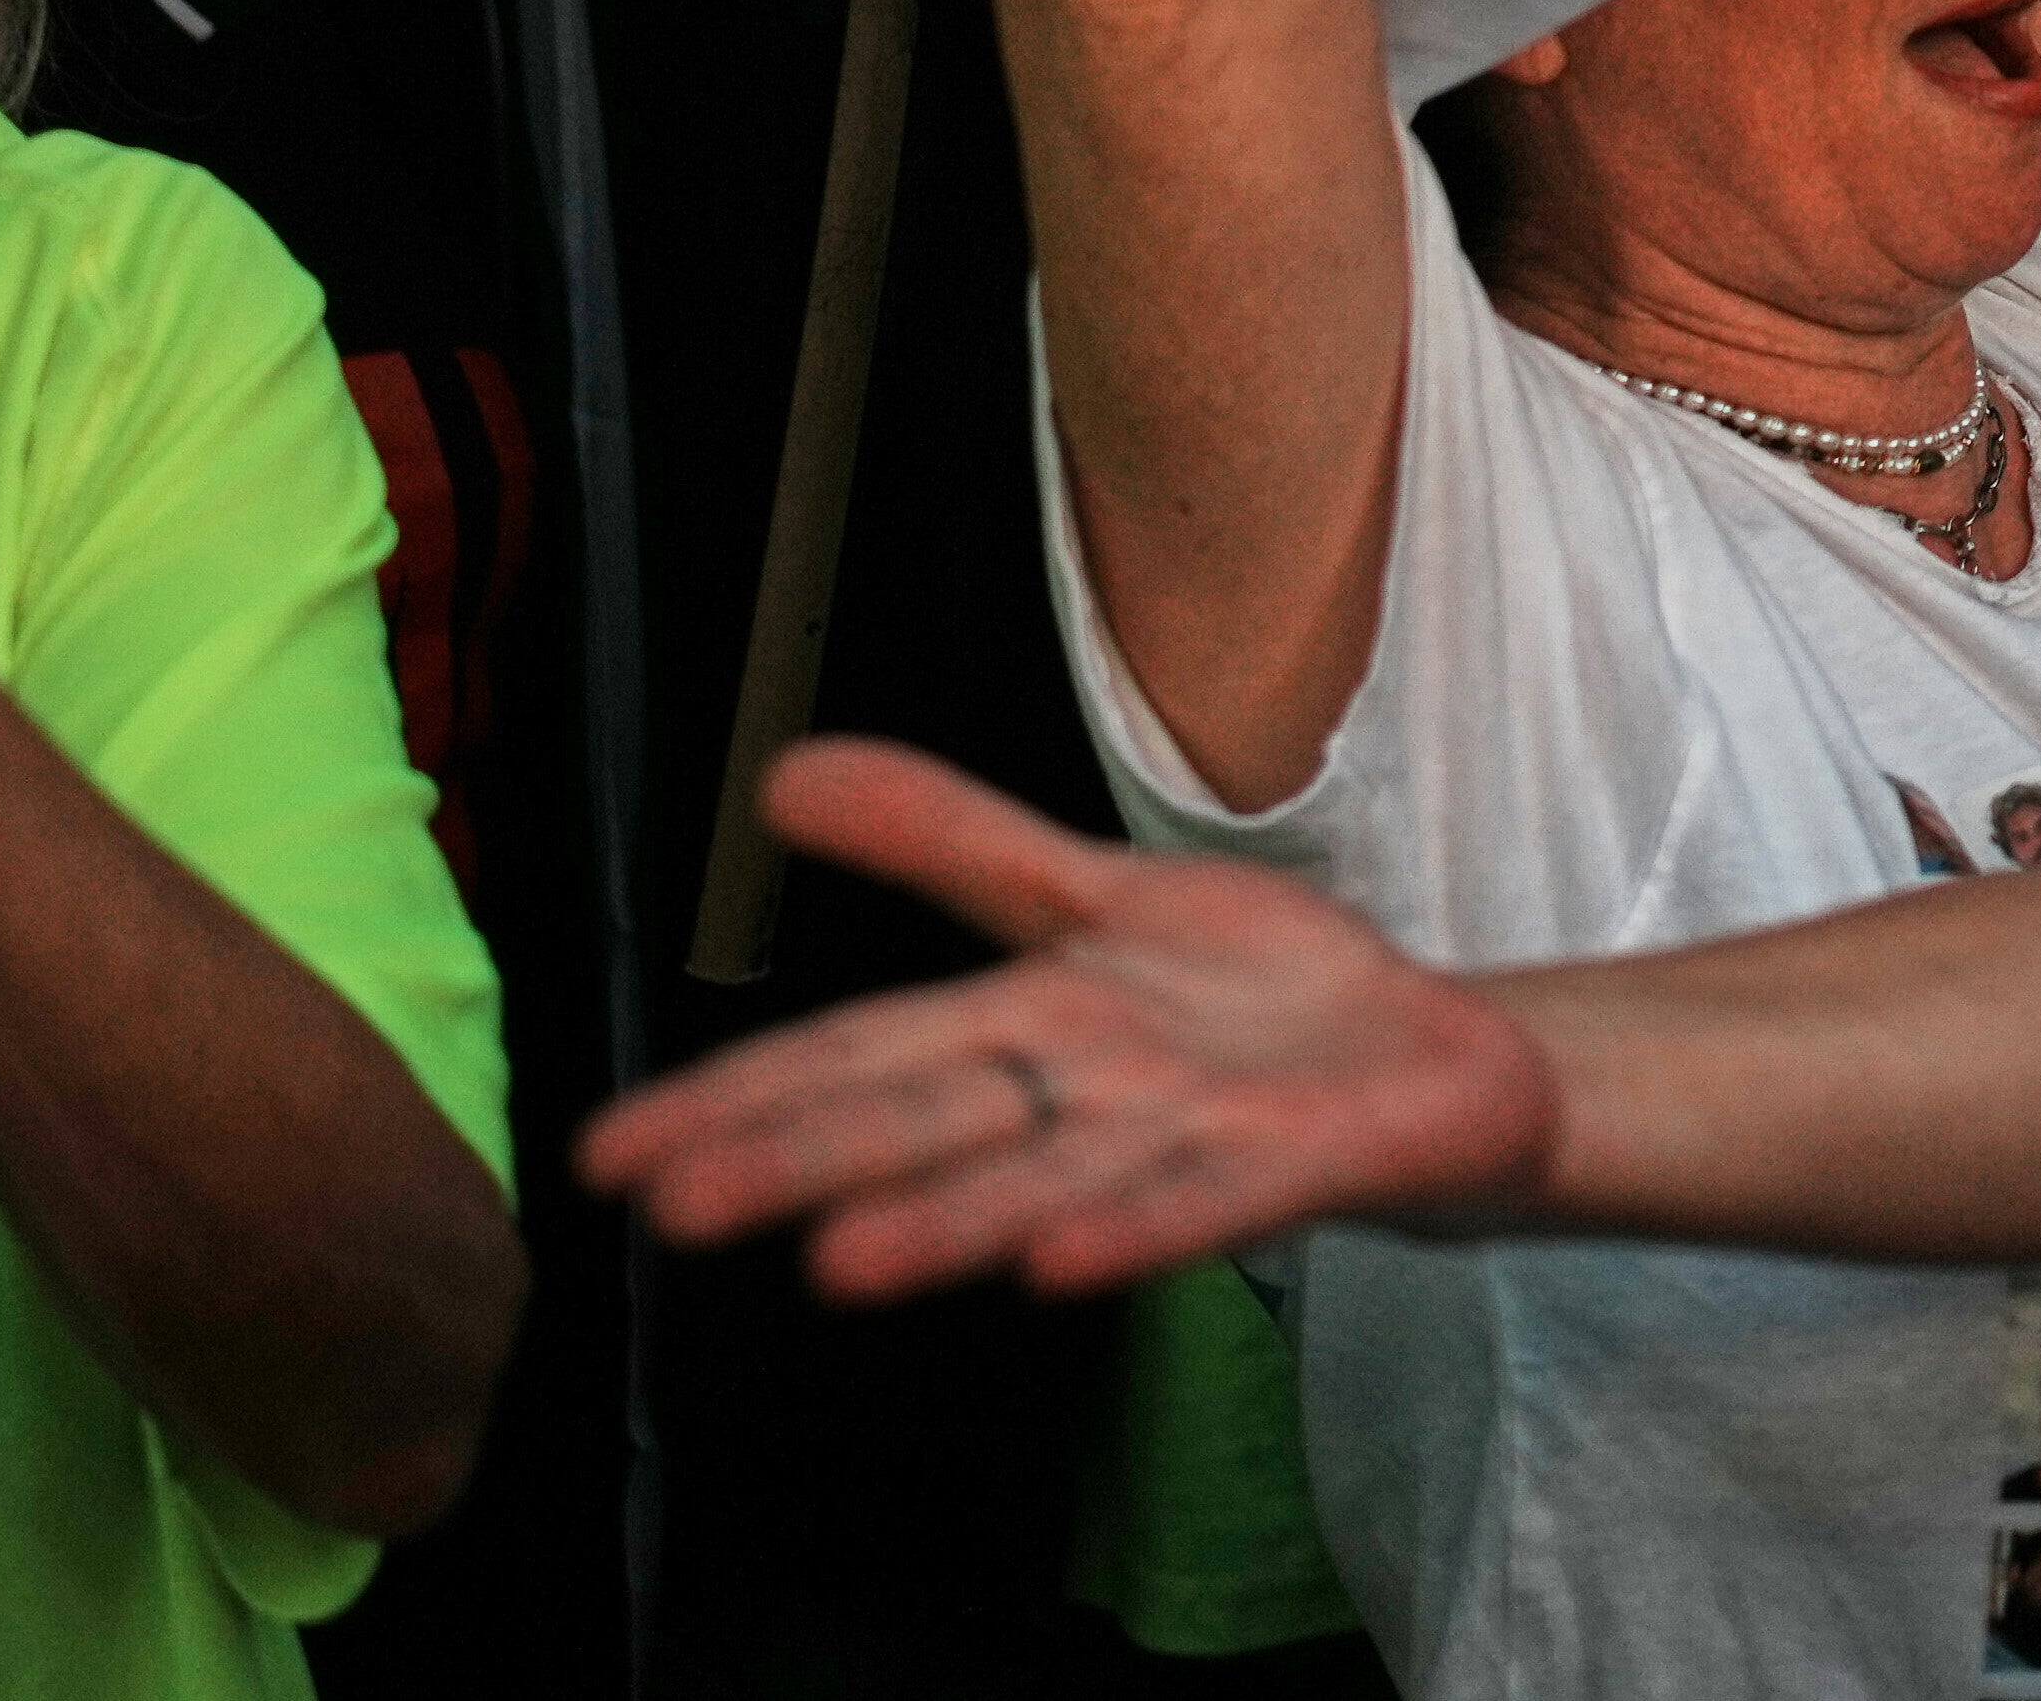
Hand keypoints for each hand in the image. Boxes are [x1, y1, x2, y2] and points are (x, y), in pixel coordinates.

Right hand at [580, 743, 1573, 1303]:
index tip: (605, 1156)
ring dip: (950, 1223)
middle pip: (926, 1125)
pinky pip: (1208, 1199)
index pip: (856, 1060)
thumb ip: (945, 842)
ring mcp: (1182, 1139)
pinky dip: (1138, 1225)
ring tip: (838, 1263)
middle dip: (803, 1165)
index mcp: (1022, 1034)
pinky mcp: (1295, 1163)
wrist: (1435, 1058)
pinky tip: (1061, 1265)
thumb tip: (780, 775)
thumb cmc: (1254, 999)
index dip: (734, 1098)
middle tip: (674, 1209)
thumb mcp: (1093, 891)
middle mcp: (1080, 1101)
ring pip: (1046, 1178)